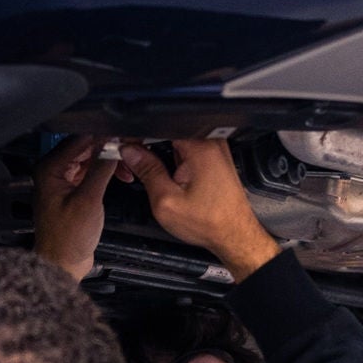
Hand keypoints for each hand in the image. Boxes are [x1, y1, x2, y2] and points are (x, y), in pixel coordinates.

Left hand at [32, 136, 118, 281]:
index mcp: (50, 169)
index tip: (124, 136)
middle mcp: (52, 171)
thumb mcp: (89, 200)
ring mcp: (61, 181)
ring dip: (108, 161)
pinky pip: (89, 172)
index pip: (79, 140)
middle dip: (108, 148)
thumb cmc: (68, 238)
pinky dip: (104, 172)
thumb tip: (112, 145)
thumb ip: (100, 168)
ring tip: (128, 169)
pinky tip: (119, 175)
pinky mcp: (71, 191)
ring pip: (88, 159)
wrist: (62, 264)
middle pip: (84, 148)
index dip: (103, 136)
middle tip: (131, 151)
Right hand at [118, 139, 279, 281]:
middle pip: (166, 132)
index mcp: (199, 146)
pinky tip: (175, 181)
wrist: (234, 236)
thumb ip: (147, 171)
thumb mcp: (166, 201)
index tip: (127, 151)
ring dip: (162, 157)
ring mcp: (214, 150)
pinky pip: (187, 152)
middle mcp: (210, 143)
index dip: (138, 136)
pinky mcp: (215, 160)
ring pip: (175, 143)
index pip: (158, 126)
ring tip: (163, 180)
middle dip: (149, 148)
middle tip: (141, 171)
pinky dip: (176, 163)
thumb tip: (130, 151)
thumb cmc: (208, 223)